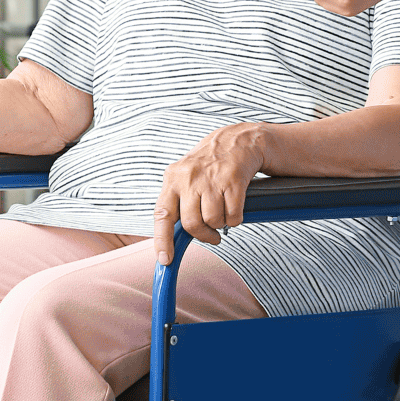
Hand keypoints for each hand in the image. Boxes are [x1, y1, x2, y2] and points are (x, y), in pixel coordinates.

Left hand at [153, 123, 266, 263]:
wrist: (237, 140)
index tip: (165, 260)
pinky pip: (233, 216)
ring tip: (223, 209)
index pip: (162, 215)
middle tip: (212, 235)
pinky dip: (236, 218)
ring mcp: (211, 179)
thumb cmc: (208, 164)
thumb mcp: (185, 177)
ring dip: (221, 223)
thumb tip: (173, 238)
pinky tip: (235, 204)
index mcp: (172, 179)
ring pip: (214, 221)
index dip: (162, 241)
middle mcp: (189, 178)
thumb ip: (177, 202)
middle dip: (204, 235)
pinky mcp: (233, 180)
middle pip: (192, 224)